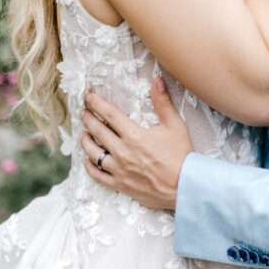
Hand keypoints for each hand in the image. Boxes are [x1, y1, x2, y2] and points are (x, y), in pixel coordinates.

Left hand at [79, 78, 191, 210]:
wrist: (186, 188)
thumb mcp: (175, 126)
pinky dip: (90, 168)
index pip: (110, 114)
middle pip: (98, 131)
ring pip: (94, 153)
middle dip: (88, 119)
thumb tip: (157, 81)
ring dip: (86, 142)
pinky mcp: (121, 185)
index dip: (97, 104)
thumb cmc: (181, 157)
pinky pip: (99, 176)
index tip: (89, 97)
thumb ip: (163, 103)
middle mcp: (123, 152)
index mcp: (134, 136)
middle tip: (83, 113)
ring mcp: (120, 170)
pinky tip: (87, 161)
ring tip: (83, 134)